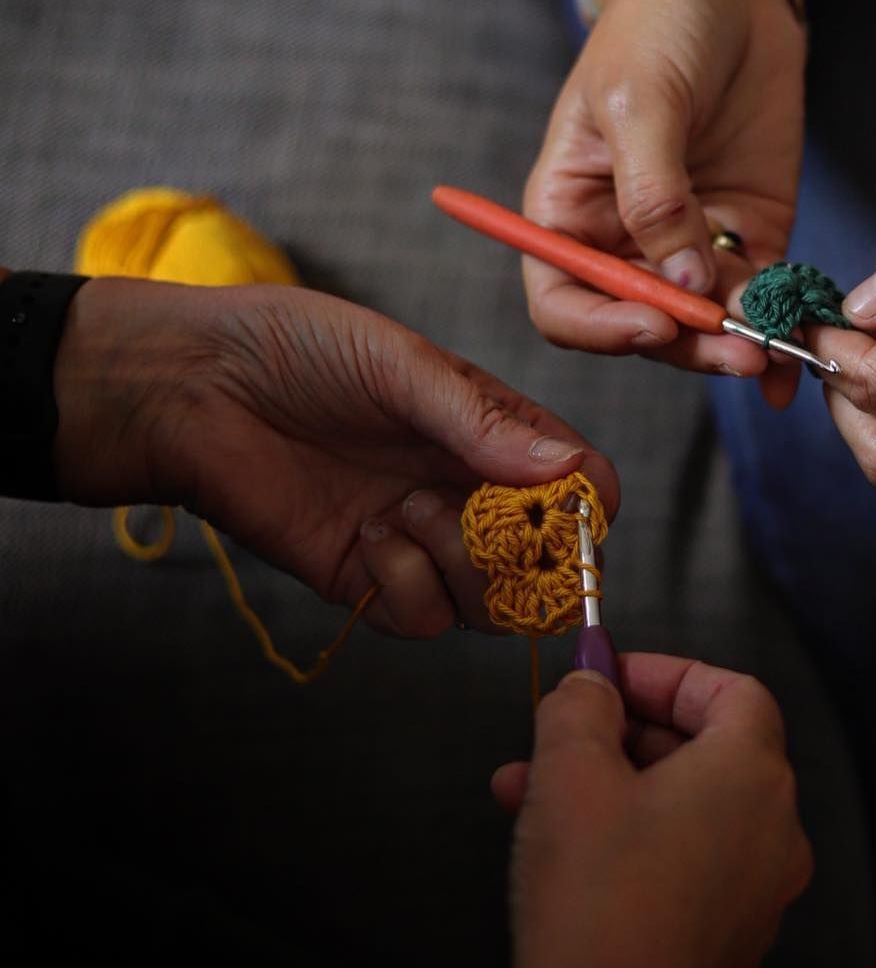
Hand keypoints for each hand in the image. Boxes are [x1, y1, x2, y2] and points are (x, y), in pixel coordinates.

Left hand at [51, 277, 618, 635]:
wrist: (195, 388)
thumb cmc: (301, 350)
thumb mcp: (402, 366)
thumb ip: (484, 421)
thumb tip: (566, 470)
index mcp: (493, 431)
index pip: (578, 484)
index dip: (587, 508)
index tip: (566, 509)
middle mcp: (468, 489)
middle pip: (548, 559)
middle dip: (529, 552)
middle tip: (481, 517)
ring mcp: (422, 539)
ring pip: (493, 600)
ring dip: (463, 565)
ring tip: (407, 511)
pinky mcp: (371, 579)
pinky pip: (426, 617)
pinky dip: (408, 585)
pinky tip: (369, 538)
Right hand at [482, 655, 812, 967]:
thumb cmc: (593, 902)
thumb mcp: (569, 768)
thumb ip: (583, 703)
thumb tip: (592, 684)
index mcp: (754, 775)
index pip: (733, 690)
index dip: (666, 673)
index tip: (610, 677)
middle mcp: (775, 832)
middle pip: (708, 747)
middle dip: (623, 732)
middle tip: (566, 730)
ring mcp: (758, 892)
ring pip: (686, 807)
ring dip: (613, 785)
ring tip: (530, 789)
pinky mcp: (728, 939)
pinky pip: (688, 860)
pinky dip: (635, 837)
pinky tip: (563, 845)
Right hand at [523, 0, 805, 406]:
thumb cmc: (657, 27)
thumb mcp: (640, 101)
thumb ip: (654, 195)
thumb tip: (683, 280)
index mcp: (569, 214)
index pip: (564, 303)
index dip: (602, 328)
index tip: (657, 322)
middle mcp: (623, 241)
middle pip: (644, 324)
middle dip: (690, 343)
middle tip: (741, 351)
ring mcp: (690, 242)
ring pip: (706, 321)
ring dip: (741, 341)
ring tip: (780, 348)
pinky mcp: (749, 234)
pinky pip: (760, 295)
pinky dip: (781, 321)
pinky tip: (804, 336)